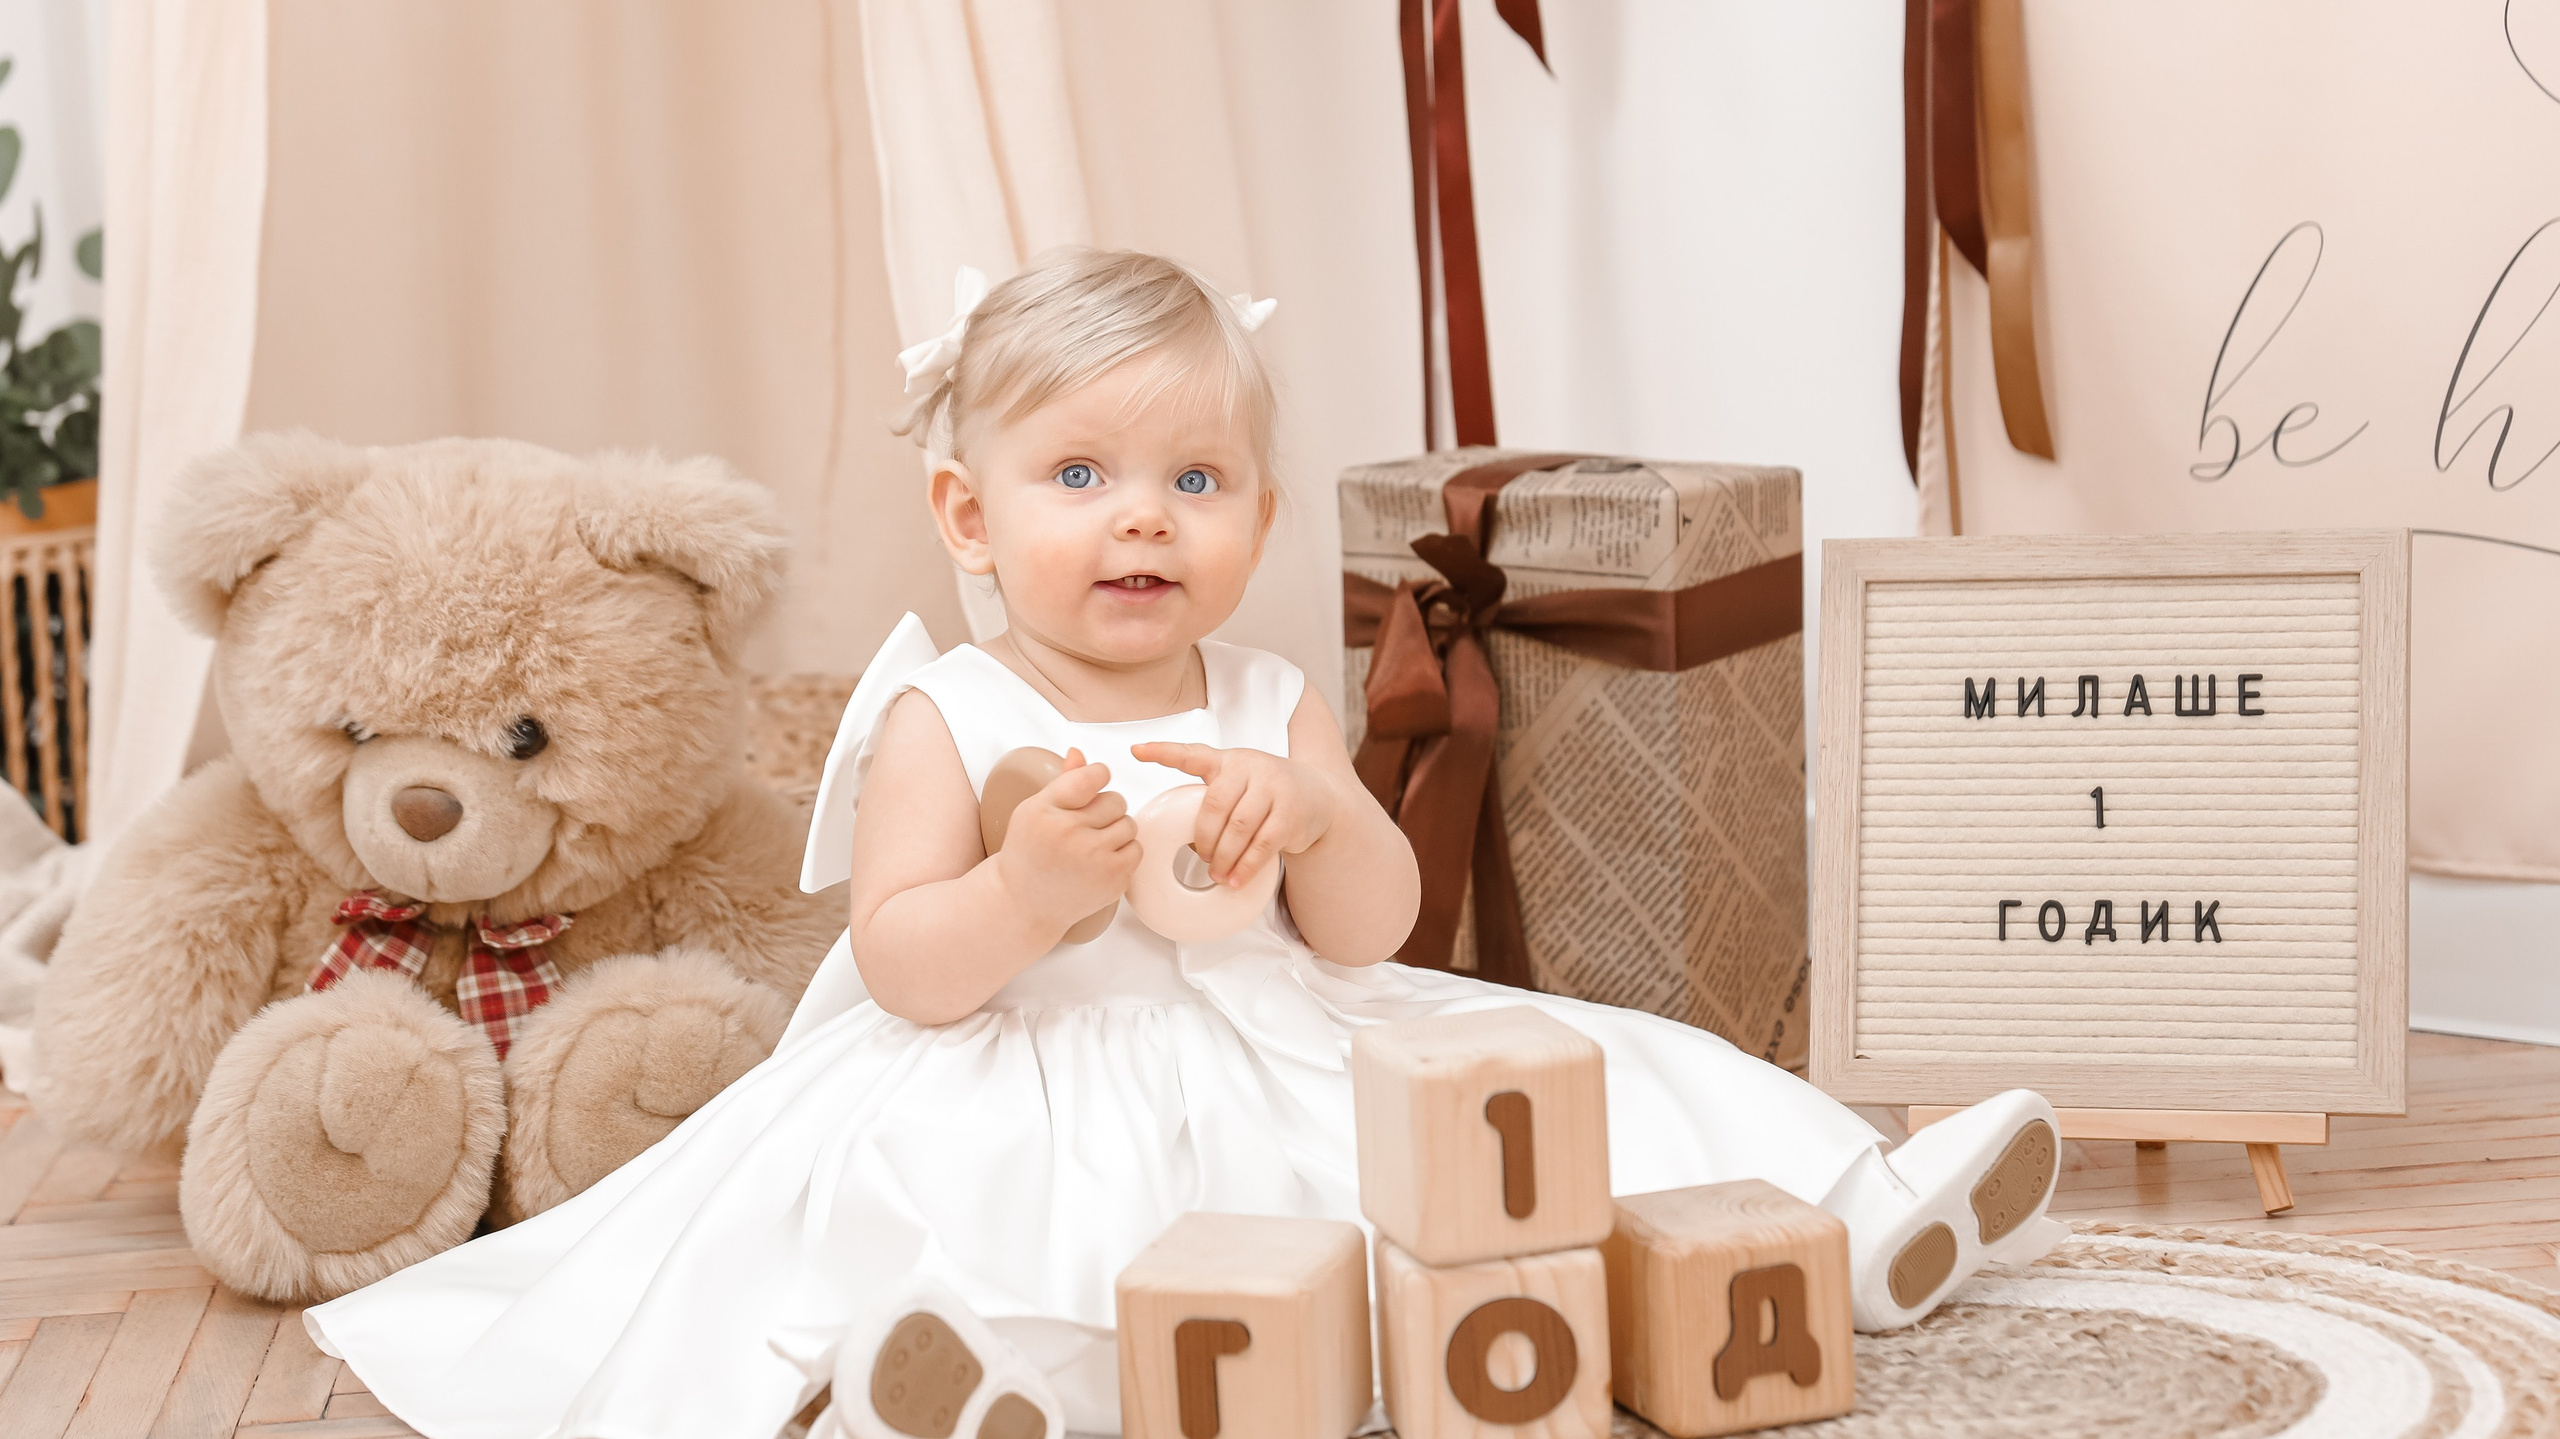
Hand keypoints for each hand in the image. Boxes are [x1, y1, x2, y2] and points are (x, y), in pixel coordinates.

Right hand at [994, 749, 1139, 930]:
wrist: (1024, 902)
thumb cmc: (1028, 853)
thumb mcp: (1033, 811)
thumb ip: (1063, 781)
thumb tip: (1080, 753)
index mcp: (1046, 812)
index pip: (1092, 776)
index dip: (1097, 777)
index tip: (1091, 786)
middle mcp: (1069, 834)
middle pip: (1116, 800)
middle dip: (1105, 809)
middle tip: (1085, 824)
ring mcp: (1093, 860)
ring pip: (1130, 824)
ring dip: (1116, 831)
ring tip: (1092, 843)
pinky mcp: (1112, 881)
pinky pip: (1136, 850)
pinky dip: (1123, 853)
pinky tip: (1100, 860)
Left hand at [1131, 743, 1339, 888]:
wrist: (1321, 797)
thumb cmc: (1269, 794)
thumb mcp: (1242, 783)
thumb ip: (1215, 796)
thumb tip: (1179, 836)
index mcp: (1229, 761)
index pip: (1192, 753)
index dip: (1162, 752)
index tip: (1135, 750)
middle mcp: (1250, 767)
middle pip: (1215, 805)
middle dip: (1203, 837)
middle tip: (1199, 856)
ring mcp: (1273, 788)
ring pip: (1238, 827)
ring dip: (1223, 856)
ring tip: (1216, 873)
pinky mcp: (1290, 813)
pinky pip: (1262, 844)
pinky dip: (1245, 866)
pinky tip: (1235, 879)